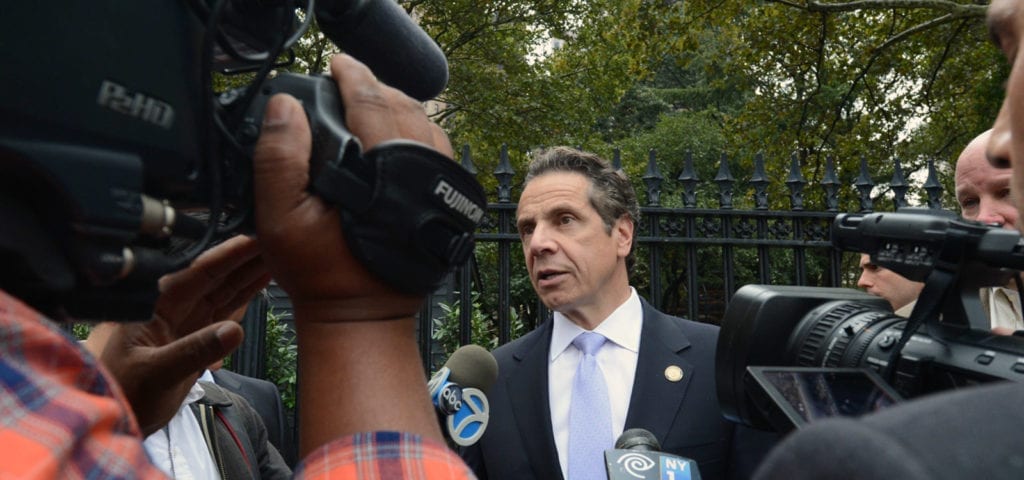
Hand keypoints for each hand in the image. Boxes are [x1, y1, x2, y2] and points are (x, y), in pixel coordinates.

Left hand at [85, 235, 270, 434]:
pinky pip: (226, 311)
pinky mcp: (197, 337)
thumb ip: (194, 351)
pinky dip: (245, 297)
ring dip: (249, 274)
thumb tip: (235, 331)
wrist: (115, 417)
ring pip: (224, 291)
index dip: (228, 255)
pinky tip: (262, 282)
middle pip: (216, 277)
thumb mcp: (155, 373)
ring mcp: (187, 321)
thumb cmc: (123, 393)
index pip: (198, 273)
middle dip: (245, 259)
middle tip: (277, 239)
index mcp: (157, 304)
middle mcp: (173, 307)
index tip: (255, 239)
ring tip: (278, 255)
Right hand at [252, 53, 451, 320]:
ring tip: (372, 98)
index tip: (337, 62)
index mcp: (382, 171)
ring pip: (427, 126)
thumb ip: (279, 160)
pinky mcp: (445, 202)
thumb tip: (285, 107)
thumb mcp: (281, 219)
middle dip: (376, 86)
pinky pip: (439, 150)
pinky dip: (420, 131)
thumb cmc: (322, 273)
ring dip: (400, 106)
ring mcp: (438, 187)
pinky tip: (399, 133)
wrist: (363, 315)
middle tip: (350, 78)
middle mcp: (420, 173)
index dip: (352, 75)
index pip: (370, 103)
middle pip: (403, 107)